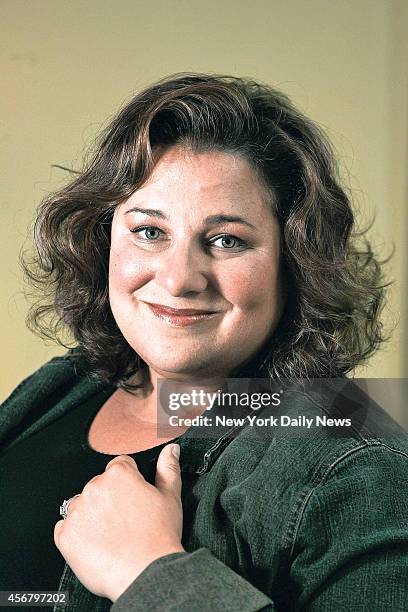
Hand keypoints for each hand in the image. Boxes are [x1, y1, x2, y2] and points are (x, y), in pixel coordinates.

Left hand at [54, 443, 184, 601]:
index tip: (133, 499)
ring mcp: (77, 511)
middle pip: (99, 486)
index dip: (129, 483)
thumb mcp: (170, 498)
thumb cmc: (159, 537)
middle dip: (109, 499)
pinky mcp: (65, 535)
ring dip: (91, 516)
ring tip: (111, 535)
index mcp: (119, 474)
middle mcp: (94, 487)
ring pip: (81, 506)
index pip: (119, 466)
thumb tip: (170, 450)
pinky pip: (64, 528)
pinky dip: (77, 535)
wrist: (146, 573)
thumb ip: (168, 468)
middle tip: (125, 521)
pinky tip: (96, 544)